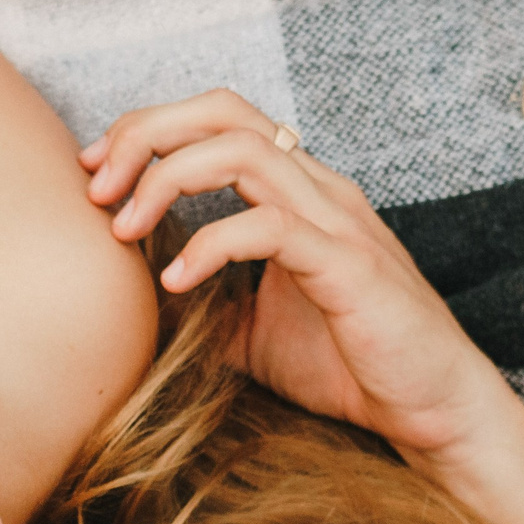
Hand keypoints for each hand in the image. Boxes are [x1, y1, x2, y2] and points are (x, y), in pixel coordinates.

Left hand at [82, 90, 523, 470]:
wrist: (430, 411)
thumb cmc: (348, 367)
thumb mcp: (249, 335)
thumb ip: (201, 306)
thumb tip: (133, 308)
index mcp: (296, 192)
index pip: (217, 120)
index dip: (148, 130)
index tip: (94, 173)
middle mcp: (318, 190)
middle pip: (223, 112)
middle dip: (146, 135)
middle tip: (96, 186)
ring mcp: (336, 222)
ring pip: (244, 152)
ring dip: (167, 179)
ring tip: (124, 228)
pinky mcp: (348, 266)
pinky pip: (269, 227)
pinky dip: (209, 245)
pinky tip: (174, 282)